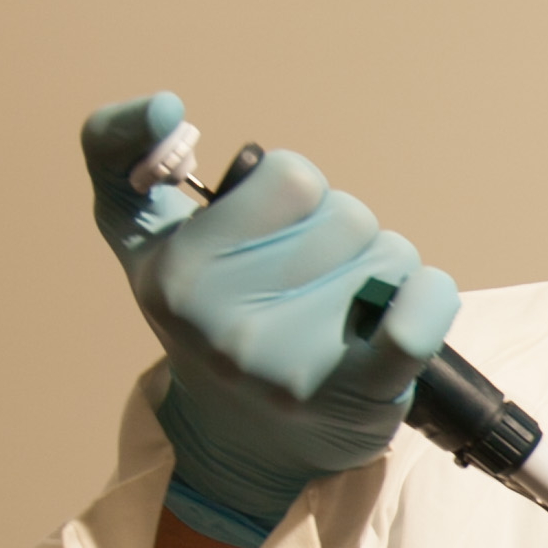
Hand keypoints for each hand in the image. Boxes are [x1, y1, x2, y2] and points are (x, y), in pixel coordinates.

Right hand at [82, 93, 460, 547]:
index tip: (272, 232)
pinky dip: (431, 298)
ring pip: (389, 258)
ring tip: (341, 314)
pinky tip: (417, 301)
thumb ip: (117, 146)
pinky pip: (414, 322)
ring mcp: (286, 362)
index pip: (292, 176)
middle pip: (347, 215)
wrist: (241, 440)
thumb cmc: (205, 312)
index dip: (297, 195)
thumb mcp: (136, 230)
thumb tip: (167, 107)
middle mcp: (219, 320)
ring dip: (381, 274)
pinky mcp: (352, 396)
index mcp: (172, 267)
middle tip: (310, 283)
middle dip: (342, 237)